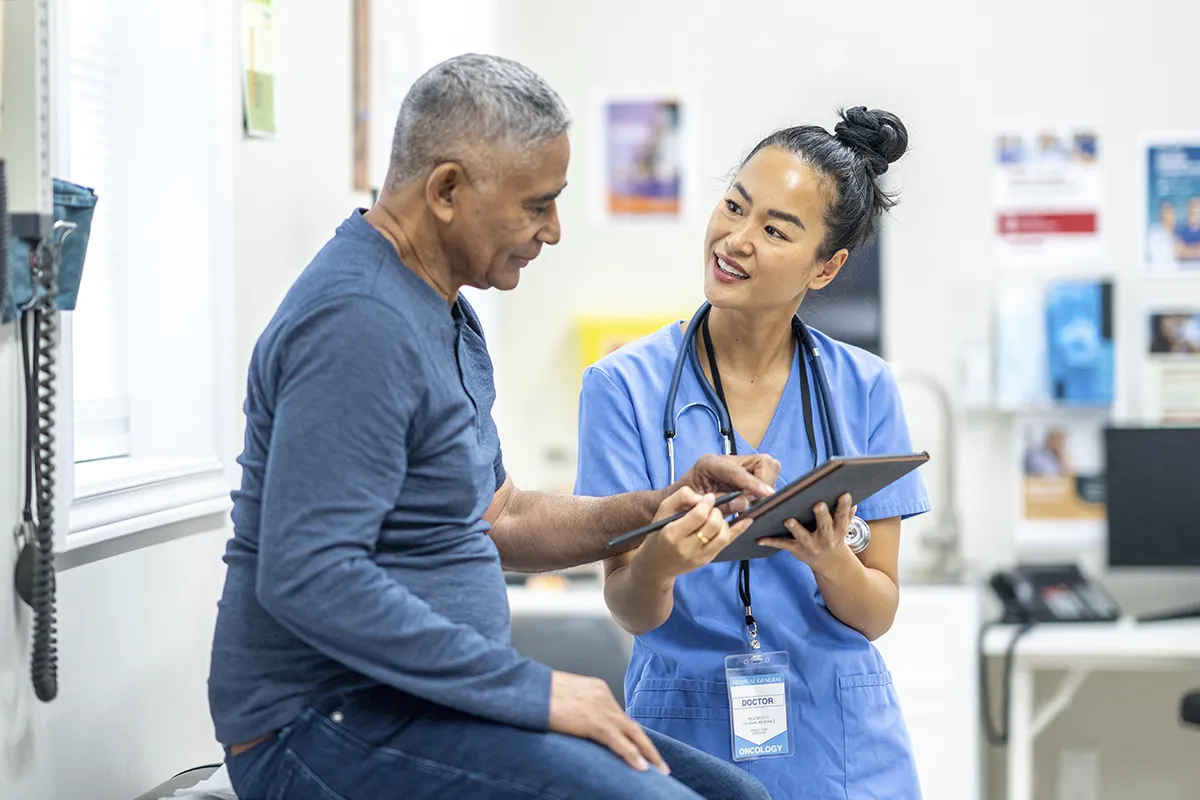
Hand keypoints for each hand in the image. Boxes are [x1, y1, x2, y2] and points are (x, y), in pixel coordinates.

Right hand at [548, 671, 669, 774]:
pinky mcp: (592, 720)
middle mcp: (603, 695)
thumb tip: (579, 723)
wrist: (526, 686)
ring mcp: (599, 708)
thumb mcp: (563, 697)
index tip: (642, 750)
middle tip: (661, 764)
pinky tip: (641, 768)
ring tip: (659, 770)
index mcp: (596, 688)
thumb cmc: (537, 692)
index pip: (620, 716)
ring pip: (632, 734)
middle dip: (648, 747)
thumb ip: (577, 709)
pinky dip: (631, 754)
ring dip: (648, 754)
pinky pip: (617, 741)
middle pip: (632, 725)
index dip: (632, 736)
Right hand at [631, 488, 753, 582]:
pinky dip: (738, 530)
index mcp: (673, 534)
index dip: (707, 503)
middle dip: (716, 511)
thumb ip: (679, 498)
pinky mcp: (708, 560)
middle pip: (713, 525)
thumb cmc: (658, 534)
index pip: (698, 515)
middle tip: (711, 507)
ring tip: (715, 516)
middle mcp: (687, 548)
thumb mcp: (662, 512)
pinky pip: (727, 544)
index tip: (707, 497)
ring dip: (723, 520)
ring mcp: (699, 556)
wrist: (656, 566)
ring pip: (723, 535)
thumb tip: (701, 497)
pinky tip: (746, 520)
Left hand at [670, 453, 779, 512]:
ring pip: (767, 468)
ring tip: (750, 503)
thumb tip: (744, 503)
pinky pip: (763, 478)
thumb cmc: (682, 502)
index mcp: (709, 464)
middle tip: (756, 502)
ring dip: (764, 487)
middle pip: (762, 462)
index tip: (767, 493)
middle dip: (764, 483)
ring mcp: (736, 466)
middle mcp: (726, 460)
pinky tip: (751, 502)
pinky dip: (761, 491)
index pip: (738, 471)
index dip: (755, 483)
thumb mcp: (698, 505)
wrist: (676, 500)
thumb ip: (722, 504)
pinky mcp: (743, 474)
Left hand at [760, 492, 855, 572]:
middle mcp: (826, 539)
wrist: (829, 563)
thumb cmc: (834, 537)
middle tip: (818, 504)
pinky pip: (783, 545)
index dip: (844, 507)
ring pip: (803, 536)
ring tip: (789, 520)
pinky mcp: (797, 550)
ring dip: (796, 528)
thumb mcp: (842, 528)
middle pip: (824, 526)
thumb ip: (847, 514)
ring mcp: (811, 545)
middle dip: (822, 516)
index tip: (844, 494)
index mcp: (838, 531)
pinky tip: (760, 538)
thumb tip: (852, 500)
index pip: (842, 517)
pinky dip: (771, 541)